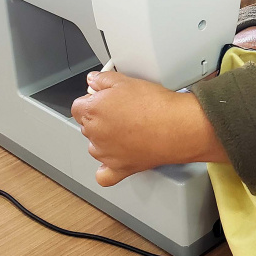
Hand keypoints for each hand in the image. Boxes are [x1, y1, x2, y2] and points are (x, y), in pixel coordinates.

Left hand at [71, 70, 227, 186]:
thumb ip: (104, 79)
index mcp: (92, 110)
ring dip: (105, 139)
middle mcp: (94, 133)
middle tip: (124, 111)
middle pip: (87, 125)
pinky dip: (106, 169)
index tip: (104, 99)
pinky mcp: (119, 168)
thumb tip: (94, 80)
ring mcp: (105, 153)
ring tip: (129, 130)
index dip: (92, 100)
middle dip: (100, 118)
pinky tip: (116, 159)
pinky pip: (104, 175)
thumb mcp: (127, 81)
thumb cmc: (155, 105)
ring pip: (95, 146)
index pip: (78, 106)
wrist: (177, 127)